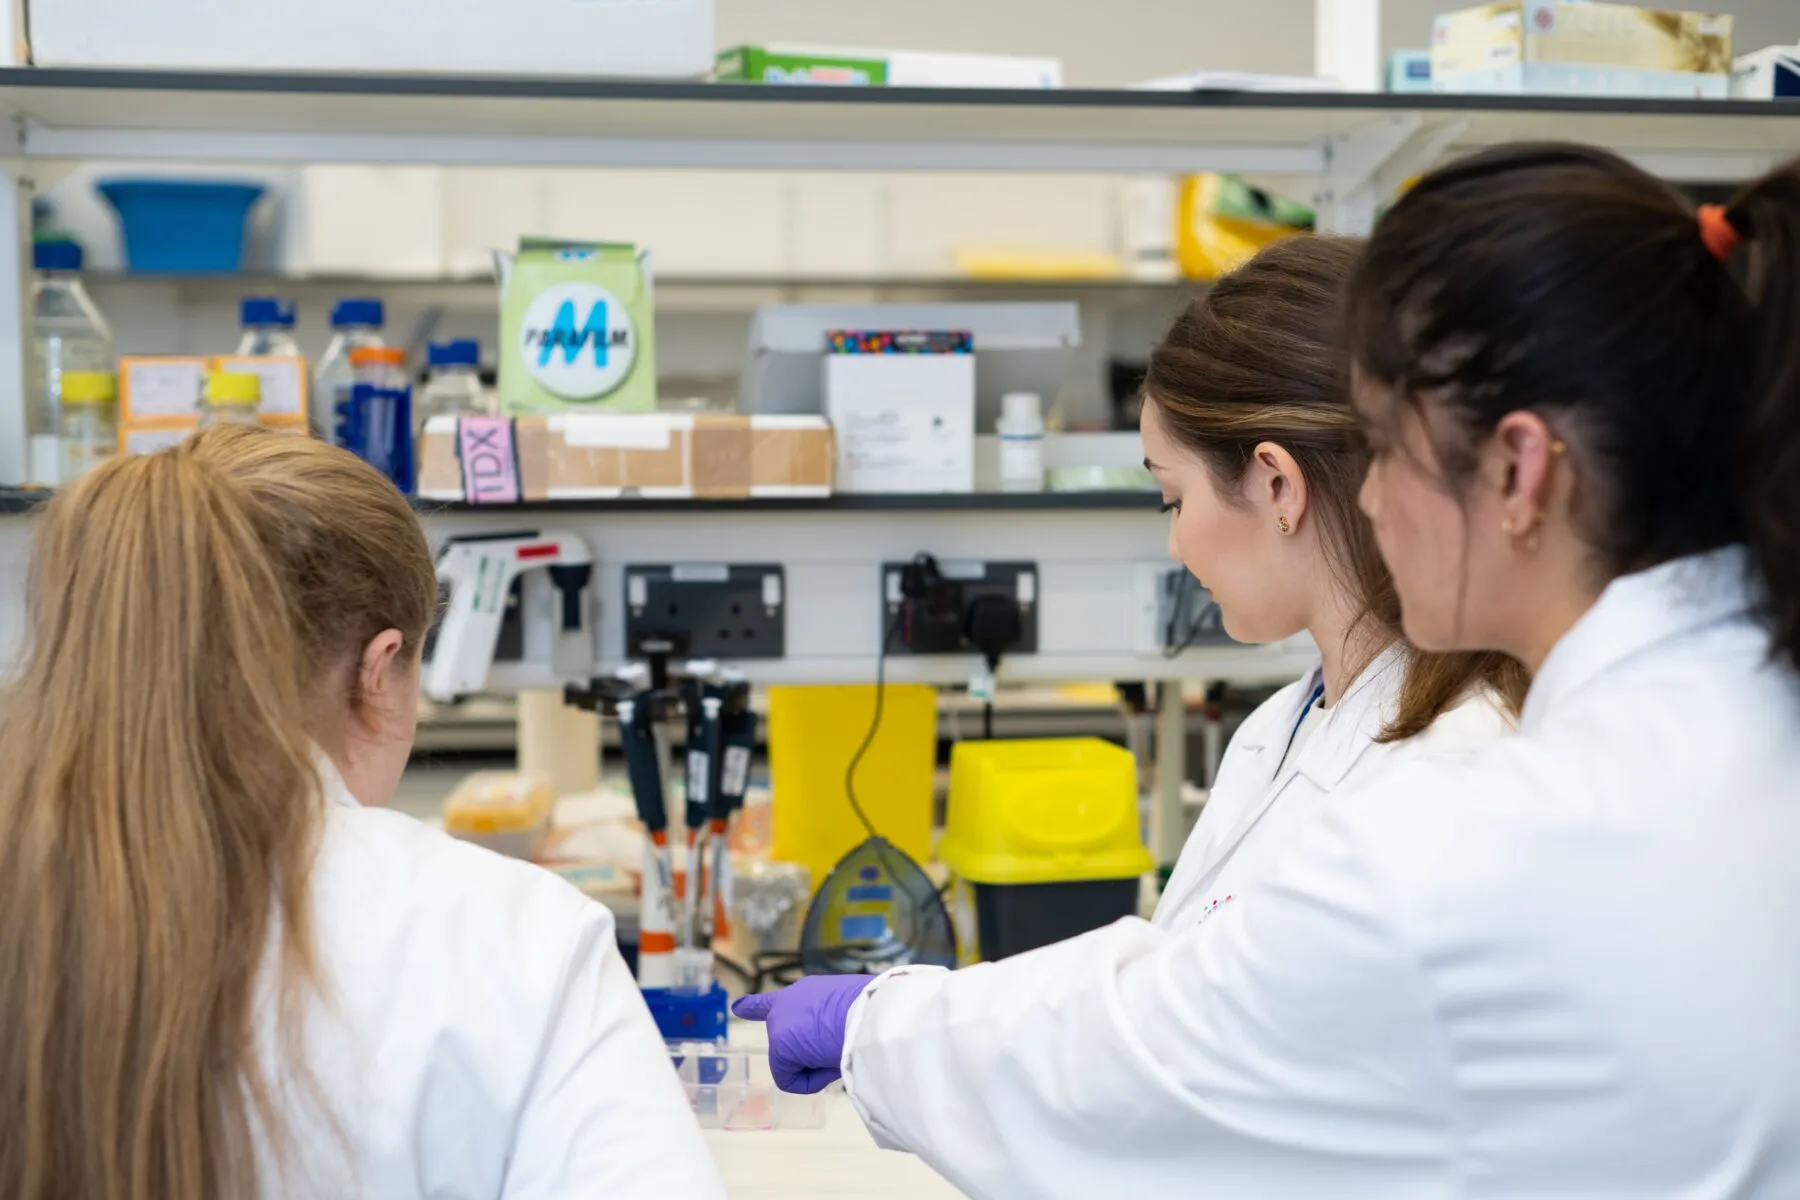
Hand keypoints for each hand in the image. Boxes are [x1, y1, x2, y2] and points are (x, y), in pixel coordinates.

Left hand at [732, 974, 875, 1093]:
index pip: (772, 1000)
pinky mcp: (779, 1048)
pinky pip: (792, 1081)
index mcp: (806, 992)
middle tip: (834, 1050)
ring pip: (794, 1063)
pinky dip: (812, 1082)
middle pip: (787, 1042)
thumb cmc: (872, 1009)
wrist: (870, 1014)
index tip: (737, 1006)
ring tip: (840, 1049)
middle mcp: (786, 1003)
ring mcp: (779, 1025)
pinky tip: (830, 1065)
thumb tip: (835, 1045)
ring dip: (816, 1065)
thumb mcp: (850, 1009)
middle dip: (805, 1053)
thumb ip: (832, 1021)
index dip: (754, 1006)